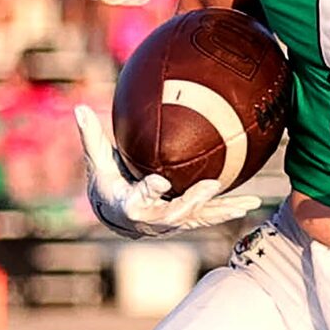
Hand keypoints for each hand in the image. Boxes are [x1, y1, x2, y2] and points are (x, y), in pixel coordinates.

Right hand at [75, 105, 261, 238]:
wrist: (117, 216)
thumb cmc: (107, 184)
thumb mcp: (97, 162)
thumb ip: (91, 137)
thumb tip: (78, 107)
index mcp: (130, 204)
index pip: (139, 196)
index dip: (149, 190)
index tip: (159, 181)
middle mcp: (154, 218)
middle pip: (176, 211)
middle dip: (194, 200)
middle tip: (211, 185)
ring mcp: (173, 222)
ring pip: (200, 217)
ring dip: (223, 209)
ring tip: (248, 202)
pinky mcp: (186, 220)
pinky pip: (209, 216)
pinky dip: (228, 210)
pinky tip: (251, 204)